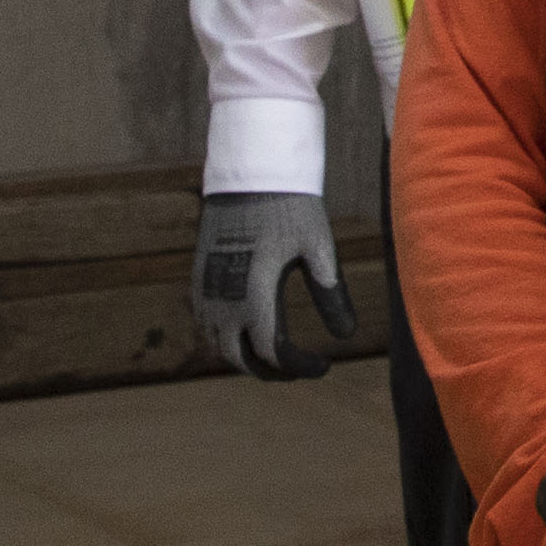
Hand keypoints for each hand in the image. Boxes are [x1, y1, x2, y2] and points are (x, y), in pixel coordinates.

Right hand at [192, 191, 359, 380]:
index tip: (324, 365)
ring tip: (275, 355)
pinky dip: (225, 339)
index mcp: (255, 296)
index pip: (274, 354)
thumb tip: (347, 336)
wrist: (249, 174)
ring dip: (245, 358)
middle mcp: (224, 300)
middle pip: (241, 359)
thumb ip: (331, 293)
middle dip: (270, 371)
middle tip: (297, 369)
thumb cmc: (290, 207)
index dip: (300, 368)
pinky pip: (205, 325)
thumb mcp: (319, 247)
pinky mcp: (198, 279)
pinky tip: (249, 332)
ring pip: (218, 347)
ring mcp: (206, 291)